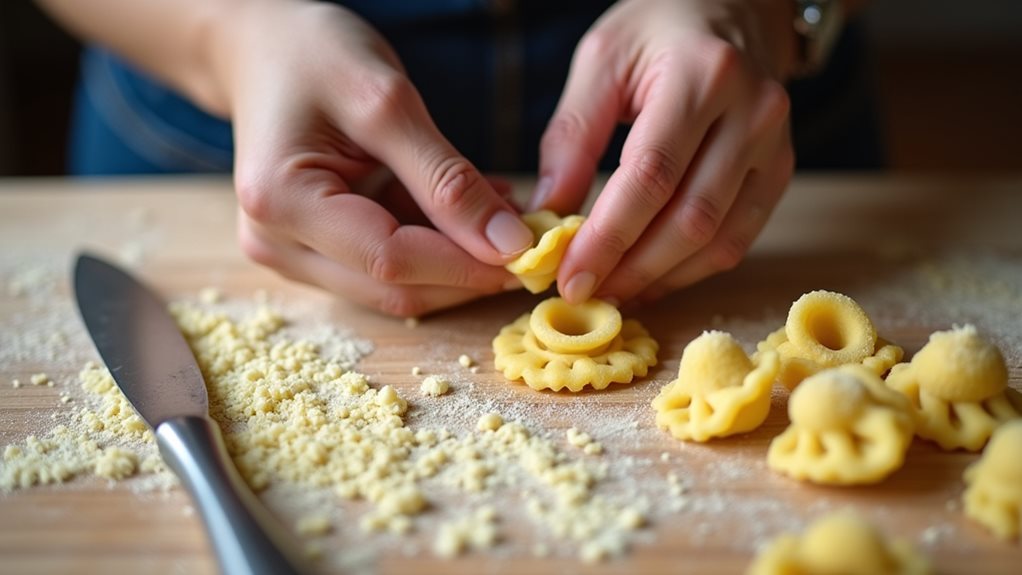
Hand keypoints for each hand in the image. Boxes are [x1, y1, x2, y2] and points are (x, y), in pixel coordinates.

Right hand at [216, 2, 532, 315]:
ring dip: (456, 261)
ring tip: (503, 214)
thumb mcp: (387, 102)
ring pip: (394, 286)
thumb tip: (507, 245)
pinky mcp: (310, 251)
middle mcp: (276, 242)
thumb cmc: (314, 55)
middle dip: (467, 271)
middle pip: (393, 287)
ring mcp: (290, 252)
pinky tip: (471, 212)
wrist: (261, 47)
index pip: (390, 259)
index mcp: (282, 201)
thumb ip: (446, 178)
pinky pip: (384, 265)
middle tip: (528, 238)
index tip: (530, 250)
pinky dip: (435, 246)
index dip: (466, 264)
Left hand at [533, 0, 796, 304]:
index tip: (568, 276)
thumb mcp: (600, 60)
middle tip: (582, 293)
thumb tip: (548, 215)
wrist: (732, 5)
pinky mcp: (780, 171)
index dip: (608, 237)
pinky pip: (739, 239)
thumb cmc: (657, 28)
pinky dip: (691, 269)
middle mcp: (753, 112)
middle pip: (690, 218)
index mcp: (703, 75)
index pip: (651, 175)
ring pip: (719, 239)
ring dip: (660, 277)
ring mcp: (775, 146)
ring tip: (611, 291)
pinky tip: (651, 278)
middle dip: (630, 267)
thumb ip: (572, 136)